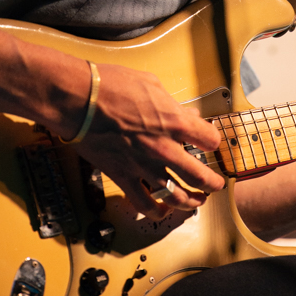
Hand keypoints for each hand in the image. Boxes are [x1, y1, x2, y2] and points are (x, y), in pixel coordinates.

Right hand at [73, 63, 224, 217]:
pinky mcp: (123, 177)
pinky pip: (144, 203)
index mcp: (175, 122)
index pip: (209, 139)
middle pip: (200, 176)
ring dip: (190, 201)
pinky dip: (156, 211)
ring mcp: (144, 166)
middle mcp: (164, 149)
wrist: (79, 100)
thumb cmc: (111, 86)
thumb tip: (183, 112)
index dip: (212, 141)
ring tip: (196, 201)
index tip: (210, 142)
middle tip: (216, 184)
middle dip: (212, 182)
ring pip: (176, 196)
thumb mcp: (151, 84)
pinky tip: (162, 211)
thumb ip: (171, 103)